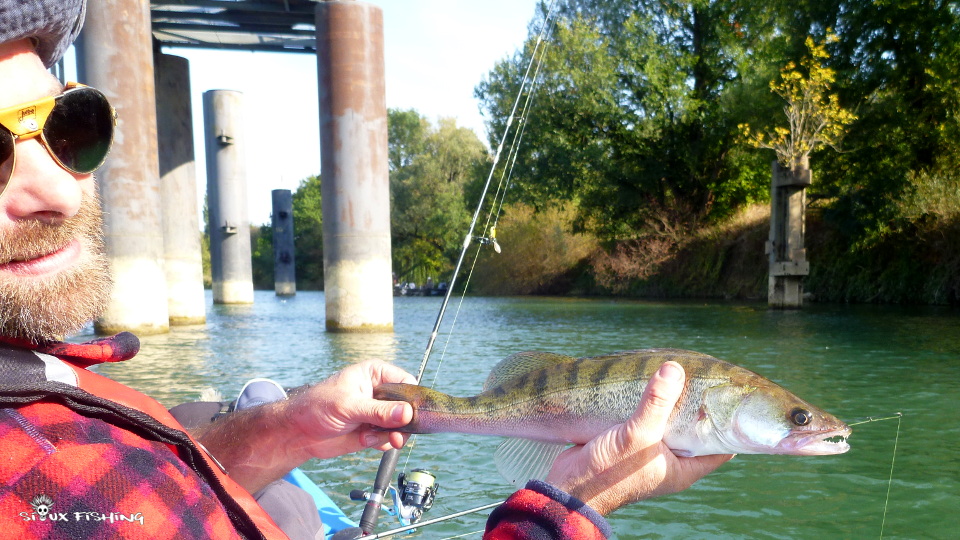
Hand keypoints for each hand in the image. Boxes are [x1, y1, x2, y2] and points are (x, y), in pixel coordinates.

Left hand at [285, 359, 416, 459]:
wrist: (300, 432)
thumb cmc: (318, 406)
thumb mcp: (349, 405)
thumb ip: (378, 411)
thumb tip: (406, 413)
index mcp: (376, 374)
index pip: (406, 383)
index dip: (412, 399)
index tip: (412, 415)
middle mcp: (380, 392)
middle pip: (408, 406)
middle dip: (403, 422)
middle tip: (396, 434)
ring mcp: (378, 412)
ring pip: (401, 425)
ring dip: (391, 434)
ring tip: (370, 436)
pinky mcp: (375, 430)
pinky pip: (391, 438)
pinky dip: (382, 442)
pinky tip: (365, 439)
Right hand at [544, 361, 733, 514]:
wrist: (570, 485)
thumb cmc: (610, 472)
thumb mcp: (638, 435)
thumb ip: (656, 402)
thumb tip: (674, 368)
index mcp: (684, 469)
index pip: (720, 446)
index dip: (727, 422)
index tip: (728, 395)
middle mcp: (670, 461)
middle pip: (693, 429)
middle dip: (695, 405)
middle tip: (699, 376)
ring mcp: (648, 452)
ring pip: (667, 422)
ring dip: (668, 402)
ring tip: (674, 374)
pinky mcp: (628, 443)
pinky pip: (645, 420)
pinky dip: (646, 405)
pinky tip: (646, 385)